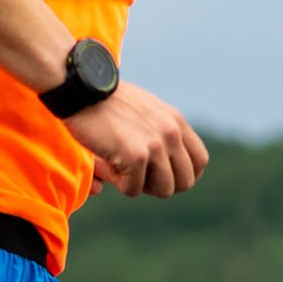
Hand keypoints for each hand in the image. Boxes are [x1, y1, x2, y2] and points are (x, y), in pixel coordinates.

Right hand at [64, 82, 207, 197]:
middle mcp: (172, 132)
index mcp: (176, 122)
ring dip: (141, 186)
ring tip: (122, 169)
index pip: (199, 161)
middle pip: (185, 182)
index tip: (160, 176)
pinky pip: (134, 190)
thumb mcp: (145, 112)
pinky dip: (119, 184)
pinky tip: (108, 164)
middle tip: (139, 176)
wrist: (83, 91)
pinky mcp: (136, 155)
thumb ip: (160, 132)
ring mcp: (156, 144)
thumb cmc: (106, 104)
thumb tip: (164, 167)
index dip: (182, 176)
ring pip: (164, 190)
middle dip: (161, 186)